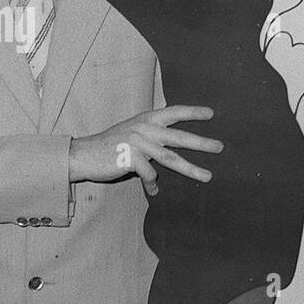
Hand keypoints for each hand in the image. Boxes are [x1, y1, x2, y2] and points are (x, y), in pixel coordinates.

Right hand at [69, 104, 220, 192]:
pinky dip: (152, 185)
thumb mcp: (132, 131)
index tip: (212, 113)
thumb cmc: (111, 145)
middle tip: (220, 147)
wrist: (83, 154)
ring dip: (191, 169)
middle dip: (201, 143)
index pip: (173, 112)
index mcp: (146, 119)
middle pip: (178, 137)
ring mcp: (137, 143)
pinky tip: (154, 191)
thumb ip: (152, 134)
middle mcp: (144, 128)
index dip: (192, 112)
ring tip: (208, 176)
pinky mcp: (130, 159)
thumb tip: (174, 144)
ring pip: (170, 158)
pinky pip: (149, 175)